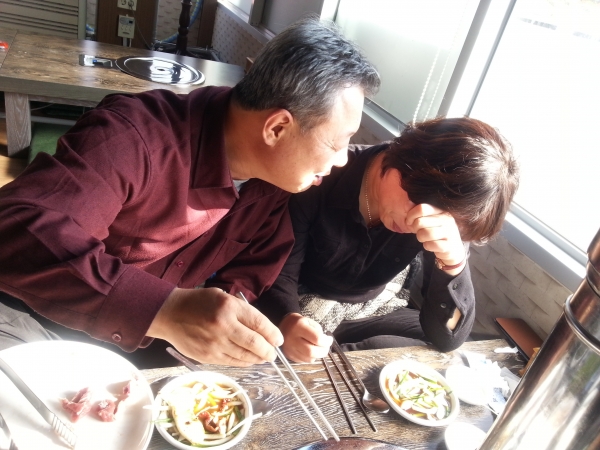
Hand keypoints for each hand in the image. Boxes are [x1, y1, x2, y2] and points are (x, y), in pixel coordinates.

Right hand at [147, 287, 283, 366]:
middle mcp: (224, 326)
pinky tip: (248, 360)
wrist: (170, 314)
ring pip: (244, 356)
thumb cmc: (199, 302)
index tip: (279, 340)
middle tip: (273, 353)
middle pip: (255, 343)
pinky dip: (243, 363)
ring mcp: (215, 343)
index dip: (273, 334)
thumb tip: (263, 329)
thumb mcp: (223, 297)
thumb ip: (242, 312)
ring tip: (263, 357)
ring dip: (257, 358)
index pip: (259, 323)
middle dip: (268, 350)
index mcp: (229, 307)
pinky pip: (231, 362)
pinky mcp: (207, 357)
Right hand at [279, 313, 332, 362]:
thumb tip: (325, 343)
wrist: (283, 325)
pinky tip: (310, 351)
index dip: (326, 341)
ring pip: (308, 358)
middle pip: (311, 351)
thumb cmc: (299, 323)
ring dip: (317, 355)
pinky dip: (310, 358)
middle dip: (323, 351)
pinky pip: (303, 361)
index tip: (329, 340)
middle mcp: (292, 338)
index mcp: (299, 326)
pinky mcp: (289, 355)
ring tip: (319, 348)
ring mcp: (289, 348)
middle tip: (326, 347)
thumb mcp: (309, 321)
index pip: (316, 338)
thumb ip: (318, 331)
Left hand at [405, 203, 465, 274]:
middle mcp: (446, 219)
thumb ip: (418, 212)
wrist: (453, 249)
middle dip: (414, 228)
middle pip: (420, 221)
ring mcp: (449, 232)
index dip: (411, 215)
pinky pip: (430, 245)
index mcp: (440, 211)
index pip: (422, 208)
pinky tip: (431, 245)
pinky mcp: (448, 245)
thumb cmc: (437, 233)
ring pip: (424, 233)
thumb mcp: (429, 220)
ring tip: (424, 238)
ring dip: (420, 237)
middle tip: (418, 231)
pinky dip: (427, 246)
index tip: (409, 222)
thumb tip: (407, 203)